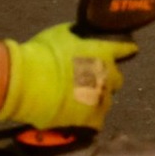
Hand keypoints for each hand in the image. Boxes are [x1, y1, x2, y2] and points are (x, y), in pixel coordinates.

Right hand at [0, 23, 137, 130]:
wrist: (28, 81)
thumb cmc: (41, 53)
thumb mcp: (62, 34)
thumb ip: (80, 38)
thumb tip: (83, 39)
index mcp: (104, 50)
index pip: (126, 48)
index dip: (124, 50)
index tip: (123, 51)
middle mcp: (109, 74)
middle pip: (117, 78)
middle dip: (105, 78)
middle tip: (88, 79)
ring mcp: (102, 98)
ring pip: (106, 100)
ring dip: (95, 98)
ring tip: (77, 100)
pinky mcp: (93, 119)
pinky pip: (97, 121)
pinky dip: (88, 119)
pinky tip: (76, 117)